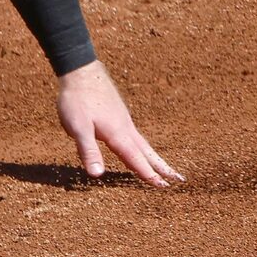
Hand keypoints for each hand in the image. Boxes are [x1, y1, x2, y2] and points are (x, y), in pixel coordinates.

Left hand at [55, 61, 180, 187]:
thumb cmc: (77, 99)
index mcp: (117, 134)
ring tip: (165, 168)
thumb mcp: (77, 127)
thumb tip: (97, 175)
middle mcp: (125, 128)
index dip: (148, 174)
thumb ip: (88, 150)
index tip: (164, 187)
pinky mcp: (119, 114)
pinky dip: (143, 147)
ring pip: (143, 144)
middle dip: (162, 167)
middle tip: (179, 180)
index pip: (135, 159)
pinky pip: (135, 136)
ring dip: (155, 158)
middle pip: (147, 152)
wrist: (80, 70)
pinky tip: (139, 148)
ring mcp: (123, 120)